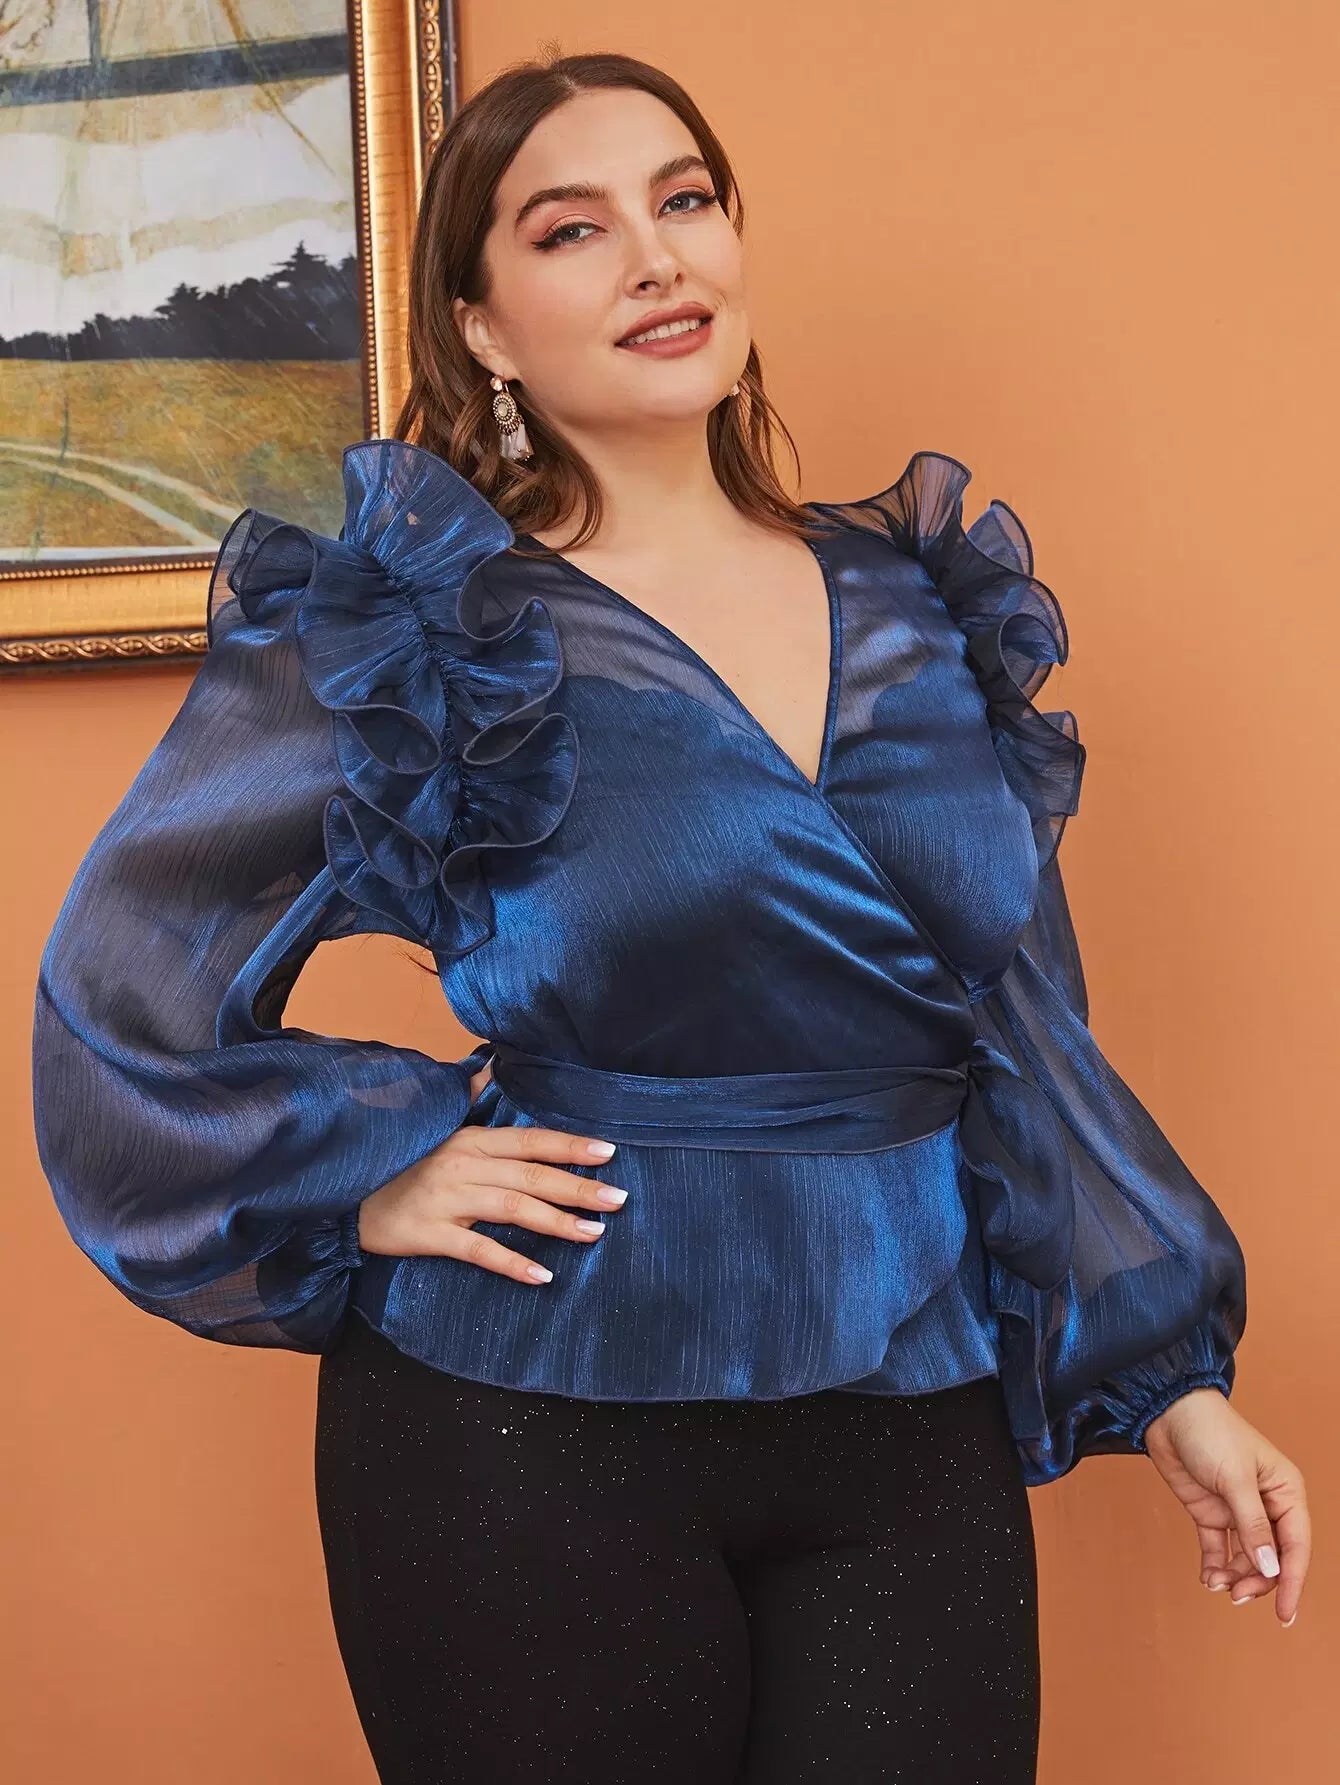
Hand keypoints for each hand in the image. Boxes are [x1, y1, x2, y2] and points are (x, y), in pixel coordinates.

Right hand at [356, 1057, 626, 1283]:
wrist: (342, 1194)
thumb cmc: (394, 1162)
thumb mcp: (431, 1125)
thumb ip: (464, 1096)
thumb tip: (490, 1065)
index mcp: (469, 1139)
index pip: (530, 1141)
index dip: (570, 1145)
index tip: (608, 1151)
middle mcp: (464, 1165)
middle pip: (532, 1175)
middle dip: (579, 1186)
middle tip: (619, 1199)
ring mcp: (448, 1200)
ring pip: (513, 1209)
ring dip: (557, 1222)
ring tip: (594, 1234)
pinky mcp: (430, 1234)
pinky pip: (478, 1251)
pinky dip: (512, 1263)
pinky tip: (542, 1275)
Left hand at [1142, 1387, 1309, 1625]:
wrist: (1167, 1412)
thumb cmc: (1211, 1432)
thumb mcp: (1236, 1479)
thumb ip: (1253, 1526)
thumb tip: (1270, 1569)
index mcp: (1286, 1492)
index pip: (1296, 1546)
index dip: (1292, 1582)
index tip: (1285, 1615)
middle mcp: (1267, 1505)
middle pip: (1271, 1558)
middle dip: (1258, 1581)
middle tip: (1237, 1595)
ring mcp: (1238, 1511)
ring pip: (1246, 1558)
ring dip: (1235, 1576)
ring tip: (1217, 1583)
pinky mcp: (1211, 1513)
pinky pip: (1219, 1548)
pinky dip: (1216, 1566)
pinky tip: (1208, 1578)